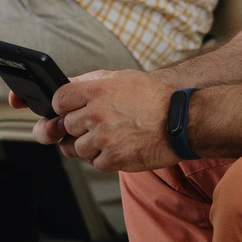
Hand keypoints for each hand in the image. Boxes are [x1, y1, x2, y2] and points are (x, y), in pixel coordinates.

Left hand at [49, 70, 177, 171]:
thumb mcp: (123, 78)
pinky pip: (95, 163)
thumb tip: (67, 83)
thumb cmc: (155, 98)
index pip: (59, 100)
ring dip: (91, 145)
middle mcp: (96, 114)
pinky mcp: (113, 159)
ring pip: (77, 147)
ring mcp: (104, 139)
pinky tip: (121, 147)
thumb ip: (91, 81)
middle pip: (66, 125)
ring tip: (112, 136)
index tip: (70, 110)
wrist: (182, 121)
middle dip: (79, 126)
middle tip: (100, 124)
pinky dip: (105, 158)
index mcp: (97, 91)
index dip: (62, 106)